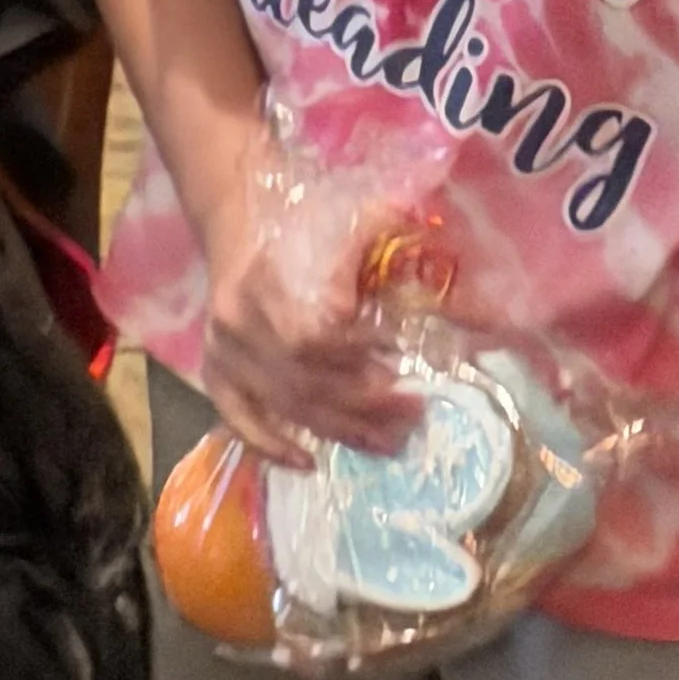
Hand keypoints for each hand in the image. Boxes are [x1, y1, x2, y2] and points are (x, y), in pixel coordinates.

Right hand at [189, 139, 418, 468]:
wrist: (237, 221)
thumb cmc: (302, 221)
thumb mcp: (346, 217)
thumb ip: (388, 242)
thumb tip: (462, 287)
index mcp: (261, 279)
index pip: (311, 335)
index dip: (356, 354)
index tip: (400, 355)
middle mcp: (235, 322)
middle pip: (303, 380)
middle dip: (364, 403)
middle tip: (414, 409)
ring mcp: (222, 352)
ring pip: (284, 405)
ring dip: (339, 429)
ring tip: (390, 441)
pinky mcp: (216, 373)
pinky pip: (238, 420)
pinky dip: (269, 445)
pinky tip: (309, 462)